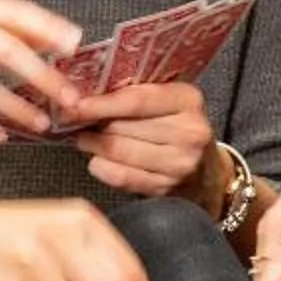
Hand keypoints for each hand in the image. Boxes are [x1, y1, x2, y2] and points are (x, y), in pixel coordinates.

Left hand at [65, 81, 214, 198]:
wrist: (206, 170)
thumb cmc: (177, 127)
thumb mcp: (168, 100)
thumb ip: (135, 93)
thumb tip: (84, 93)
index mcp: (188, 100)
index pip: (136, 100)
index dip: (101, 104)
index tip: (74, 105)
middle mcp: (190, 131)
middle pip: (123, 127)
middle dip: (93, 124)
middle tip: (76, 120)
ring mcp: (180, 163)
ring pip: (119, 151)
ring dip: (93, 145)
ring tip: (85, 138)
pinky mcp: (167, 187)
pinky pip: (122, 177)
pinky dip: (102, 167)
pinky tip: (97, 160)